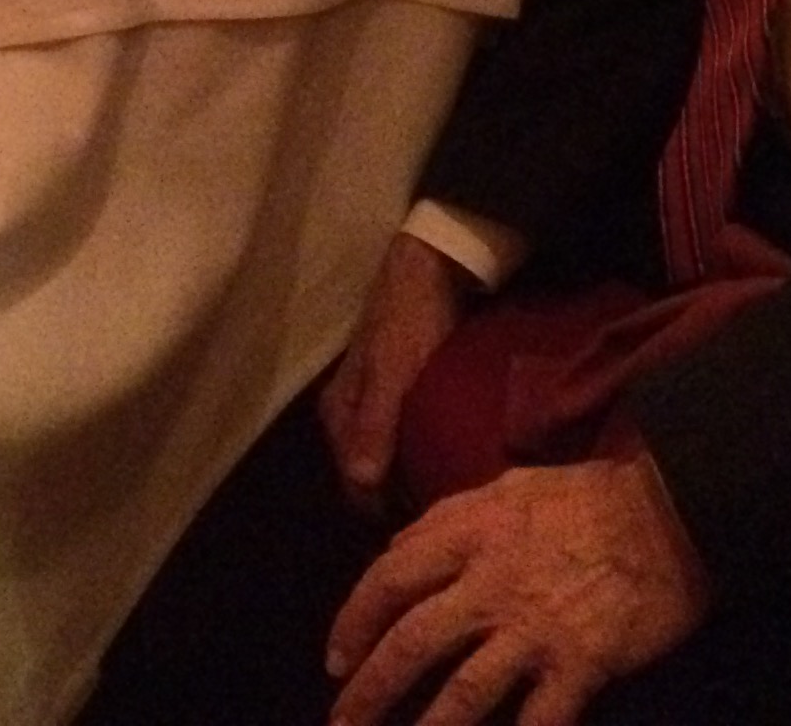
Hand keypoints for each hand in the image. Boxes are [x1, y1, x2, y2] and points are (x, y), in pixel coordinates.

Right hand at [319, 232, 468, 508]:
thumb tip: (361, 481)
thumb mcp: (393, 372)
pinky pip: (405, 437)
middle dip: (400, 496)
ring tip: (452, 490)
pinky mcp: (400, 390)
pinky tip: (449, 456)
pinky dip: (422, 451)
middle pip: (369, 475)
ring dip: (413, 475)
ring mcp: (374, 400)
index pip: (354, 484)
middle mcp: (349, 411)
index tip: (426, 526)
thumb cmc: (411, 320)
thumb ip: (375, 425)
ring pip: (388, 457)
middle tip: (445, 511)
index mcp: (337, 411)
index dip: (385, 508)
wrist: (434, 262)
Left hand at [324, 454, 709, 725]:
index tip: (336, 658)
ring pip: (462, 693)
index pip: (389, 579)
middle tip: (341, 722)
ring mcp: (535, 628)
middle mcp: (491, 583)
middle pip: (412, 643)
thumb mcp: (508, 487)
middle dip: (369, 690)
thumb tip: (402, 552)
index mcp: (470, 532)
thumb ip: (451, 521)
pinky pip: (537, 722)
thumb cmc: (591, 496)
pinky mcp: (581, 664)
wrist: (673, 511)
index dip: (353, 622)